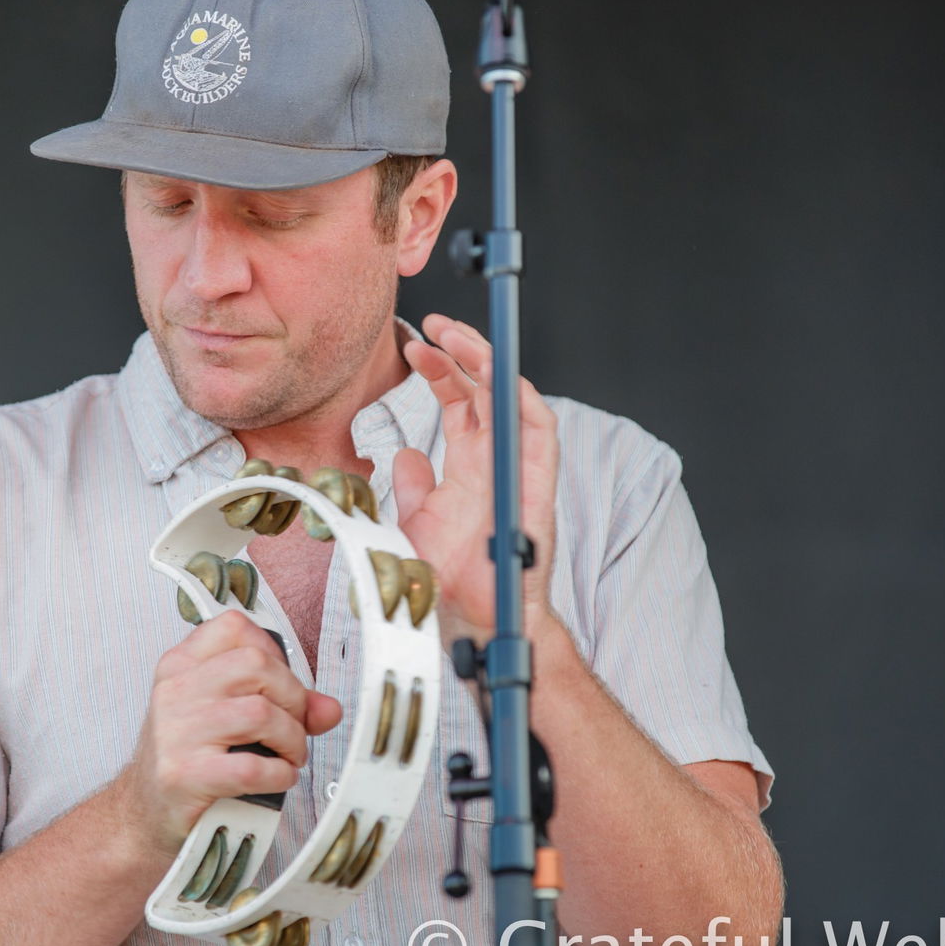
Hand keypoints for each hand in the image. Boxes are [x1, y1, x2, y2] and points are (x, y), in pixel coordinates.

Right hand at [119, 611, 342, 856]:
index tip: (280, 683)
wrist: (145, 811)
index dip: (272, 651)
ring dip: (291, 739)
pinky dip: (279, 773)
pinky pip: (251, 766)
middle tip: (294, 726)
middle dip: (292, 698)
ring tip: (289, 755)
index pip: (235, 627)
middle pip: (257, 665)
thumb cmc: (189, 757)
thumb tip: (329, 709)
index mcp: (181, 665)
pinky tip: (277, 777)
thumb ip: (278, 703)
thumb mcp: (223, 716)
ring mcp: (177, 733)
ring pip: (260, 713)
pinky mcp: (185, 775)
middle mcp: (176, 691)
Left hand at [394, 313, 560, 645]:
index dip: (439, 370)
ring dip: (488, 364)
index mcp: (470, 465)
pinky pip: (540, 434)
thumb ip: (412, 486)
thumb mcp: (416, 523)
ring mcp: (519, 471)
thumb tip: (404, 455)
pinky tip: (497, 376)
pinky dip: (522, 400)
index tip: (412, 346)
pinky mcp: (538, 488)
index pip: (460, 401)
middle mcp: (497, 461)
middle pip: (484, 390)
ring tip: (458, 338)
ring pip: (512, 400)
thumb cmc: (451, 578)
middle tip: (431, 324)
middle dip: (460, 351)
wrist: (475, 621)